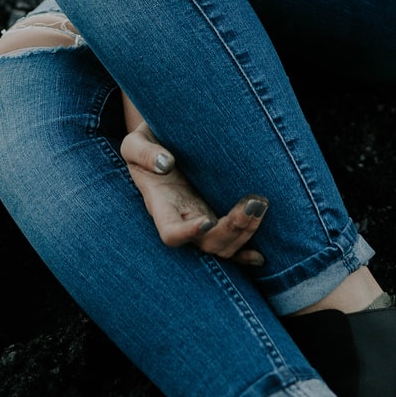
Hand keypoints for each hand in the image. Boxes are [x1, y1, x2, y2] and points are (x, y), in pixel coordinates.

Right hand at [120, 120, 267, 266]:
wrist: (161, 140)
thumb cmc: (146, 143)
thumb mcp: (135, 142)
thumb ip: (144, 152)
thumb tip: (165, 163)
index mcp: (159, 205)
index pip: (170, 233)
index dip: (188, 234)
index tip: (206, 221)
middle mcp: (181, 219)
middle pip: (206, 243)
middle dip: (232, 229)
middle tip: (253, 203)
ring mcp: (199, 219)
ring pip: (221, 245)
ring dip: (245, 232)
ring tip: (260, 204)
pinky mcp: (213, 214)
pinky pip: (229, 244)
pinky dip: (244, 253)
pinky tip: (259, 256)